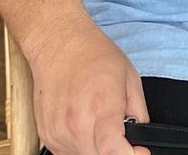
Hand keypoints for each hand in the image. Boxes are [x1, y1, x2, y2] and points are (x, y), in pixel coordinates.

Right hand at [23, 15, 150, 154]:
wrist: (59, 44)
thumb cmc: (95, 56)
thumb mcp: (130, 79)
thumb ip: (139, 114)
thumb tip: (141, 139)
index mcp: (101, 107)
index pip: (112, 149)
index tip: (139, 151)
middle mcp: (75, 123)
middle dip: (115, 150)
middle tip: (122, 135)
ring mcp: (58, 132)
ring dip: (97, 149)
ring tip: (99, 123)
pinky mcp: (46, 135)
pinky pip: (67, 153)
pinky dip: (81, 145)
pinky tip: (84, 124)